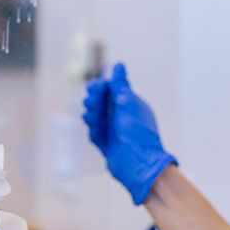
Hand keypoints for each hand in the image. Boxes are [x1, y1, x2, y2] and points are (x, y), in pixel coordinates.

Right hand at [82, 62, 177, 204]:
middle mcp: (122, 117)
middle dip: (94, 102)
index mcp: (130, 105)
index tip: (93, 89)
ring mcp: (115, 131)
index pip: (111, 90)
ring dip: (93, 116)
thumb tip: (119, 66)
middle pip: (102, 104)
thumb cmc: (137, 132)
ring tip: (92, 118)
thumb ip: (121, 85)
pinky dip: (95, 132)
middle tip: (91, 103)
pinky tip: (95, 133)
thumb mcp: (128, 104)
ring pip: (97, 119)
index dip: (100, 88)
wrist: (139, 163)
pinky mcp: (108, 145)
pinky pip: (96, 135)